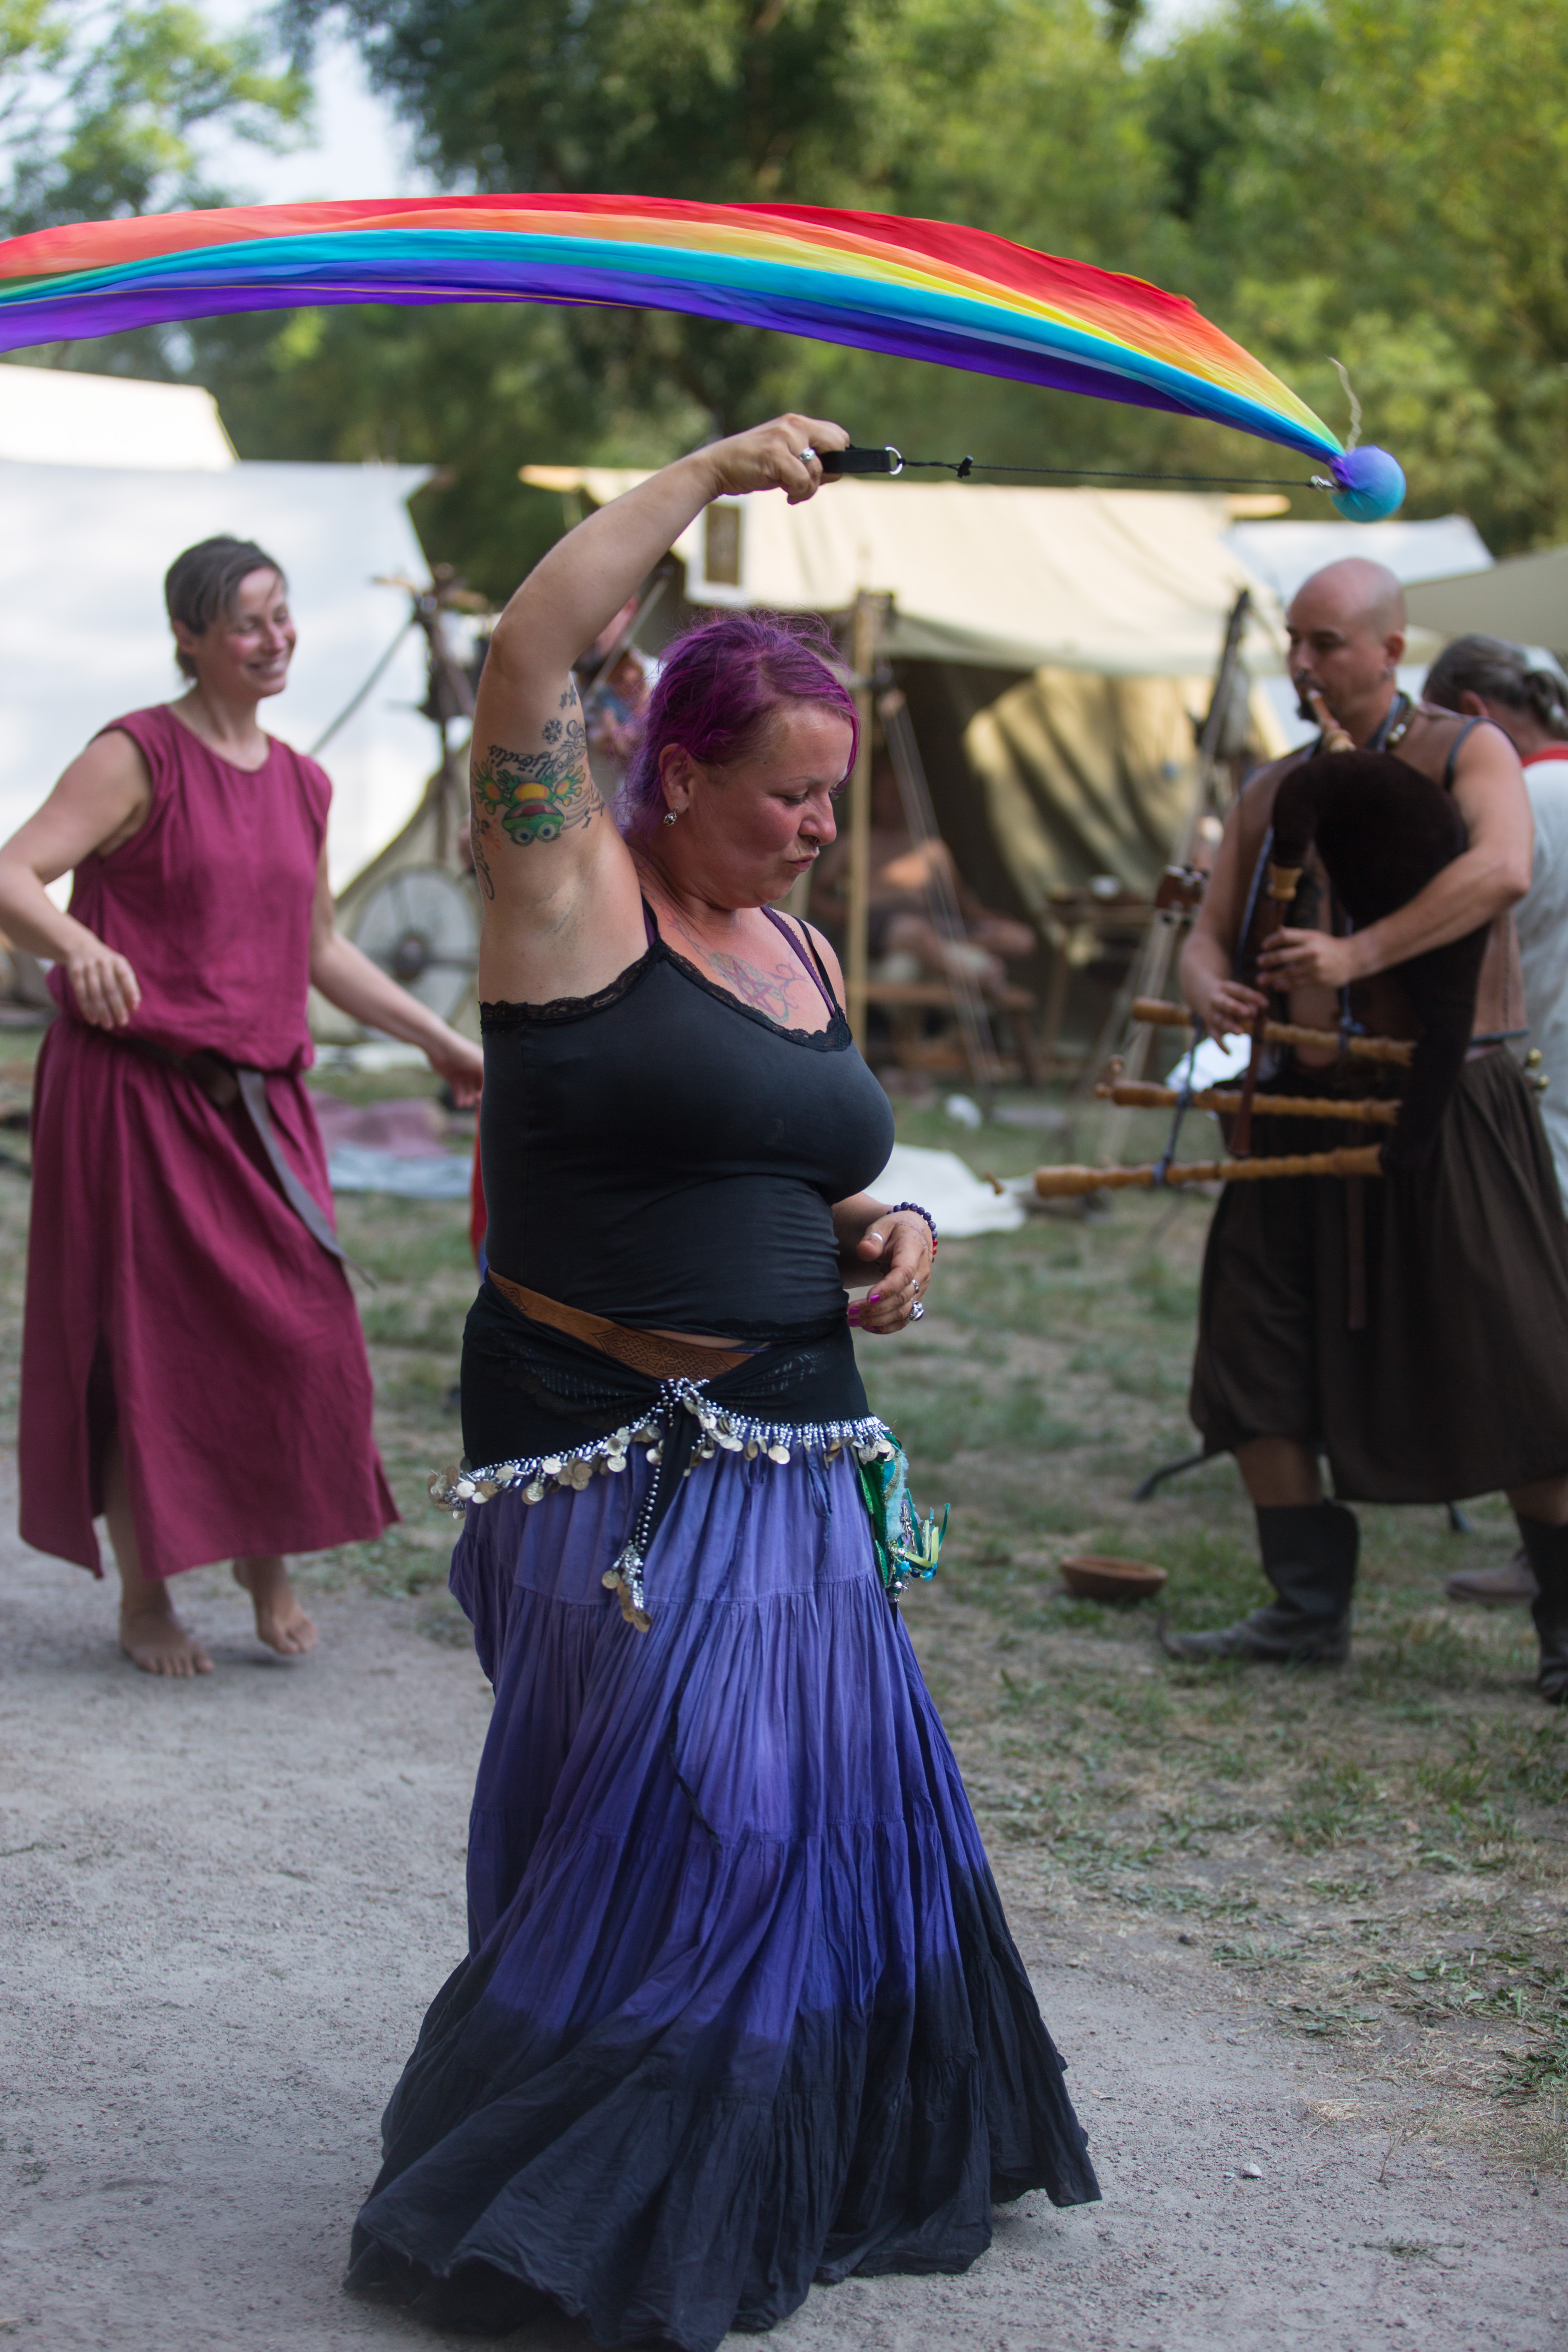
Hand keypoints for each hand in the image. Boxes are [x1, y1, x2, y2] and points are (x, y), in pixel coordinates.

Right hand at [64, 938, 140, 1027]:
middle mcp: (102, 963)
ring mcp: (87, 968)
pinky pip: (81, 993)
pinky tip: (93, 1020)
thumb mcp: (120, 967)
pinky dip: (87, 1008)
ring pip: (95, 993)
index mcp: (117, 961)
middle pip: (110, 988)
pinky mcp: (75, 974)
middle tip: (122, 1023)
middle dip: (117, 1007)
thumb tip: (135, 1006)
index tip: (134, 1007)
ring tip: (108, 1025)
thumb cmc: (107, 964)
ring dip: (102, 1011)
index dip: (130, 991)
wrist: (80, 947)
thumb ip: (129, 985)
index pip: (125, 976)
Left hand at [425, 1031, 483, 1107]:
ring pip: (468, 1091)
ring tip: (465, 1103)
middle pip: (478, 1087)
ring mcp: (463, 1075)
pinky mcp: (452, 1079)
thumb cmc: (463, 1052)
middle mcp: (474, 1070)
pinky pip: (458, 1091)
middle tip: (474, 1103)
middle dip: (476, 1096)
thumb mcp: (479, 1063)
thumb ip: (488, 1077)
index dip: (486, 1091)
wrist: (440, 1047)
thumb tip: (492, 1092)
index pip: (488, 1081)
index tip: (484, 1099)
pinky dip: (459, 1098)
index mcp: (483, 1064)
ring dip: (468, 1098)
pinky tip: (459, 1104)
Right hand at [700, 414, 850, 506]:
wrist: (717, 467)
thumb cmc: (752, 465)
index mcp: (797, 423)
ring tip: (791, 491)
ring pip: (818, 469)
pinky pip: (803, 481)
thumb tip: (836, 471)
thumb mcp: (784, 454)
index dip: (835, 458)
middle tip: (810, 483)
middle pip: (837, 445)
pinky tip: (786, 495)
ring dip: (808, 489)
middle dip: (829, 471)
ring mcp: (785, 438)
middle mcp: (794, 425)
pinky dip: (798, 494)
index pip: (838, 435)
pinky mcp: (775, 455)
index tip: (819, 474)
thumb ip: (807, 456)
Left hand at [848, 1210, 932, 1335]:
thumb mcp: (882, 1226)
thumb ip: (873, 1238)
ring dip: (878, 1319)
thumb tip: (864, 1251)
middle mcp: (922, 1273)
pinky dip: (888, 1326)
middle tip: (849, 1312)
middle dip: (875, 1308)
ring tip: (852, 1320)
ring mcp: (921, 1288)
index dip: (888, 1288)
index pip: (904, 1274)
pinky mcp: (916, 1299)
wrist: (914, 1235)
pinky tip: (867, 1326)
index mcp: (914, 1251)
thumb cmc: (893, 1230)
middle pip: (902, 1297)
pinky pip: (905, 1318)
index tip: (868, 1298)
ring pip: (904, 1312)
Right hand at [1191, 976, 1266, 1040]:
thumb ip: (1251, 1002)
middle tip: (1248, 1013)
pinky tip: (1229, 1053)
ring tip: (1241, 1033)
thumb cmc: (1228, 993)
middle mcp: (1216, 1000)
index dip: (1253, 997)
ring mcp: (1211, 1013)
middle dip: (1235, 1008)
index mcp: (1225, 988)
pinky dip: (1220, 1045)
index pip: (1240, 991)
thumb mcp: (1237, 992)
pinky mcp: (1209, 1026)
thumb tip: (1264, 1016)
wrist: (1201, 993)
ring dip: (1230, 1026)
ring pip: (1219, 1020)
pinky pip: (1214, 1036)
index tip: (1266, 1004)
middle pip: (1225, 1004)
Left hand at [1257, 927, 1360, 992]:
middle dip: (1268, 960)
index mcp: (1309, 937)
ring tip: (1261, 979)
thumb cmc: (1328, 947)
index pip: (1285, 936)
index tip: (1264, 946)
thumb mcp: (1314, 936)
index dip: (1271, 940)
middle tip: (1259, 963)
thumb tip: (1277, 931)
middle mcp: (1311, 950)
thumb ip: (1296, 936)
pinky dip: (1284, 986)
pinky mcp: (1317, 979)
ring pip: (1287, 972)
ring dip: (1271, 977)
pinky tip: (1277, 986)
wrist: (1351, 959)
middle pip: (1283, 955)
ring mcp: (1314, 966)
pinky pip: (1296, 984)